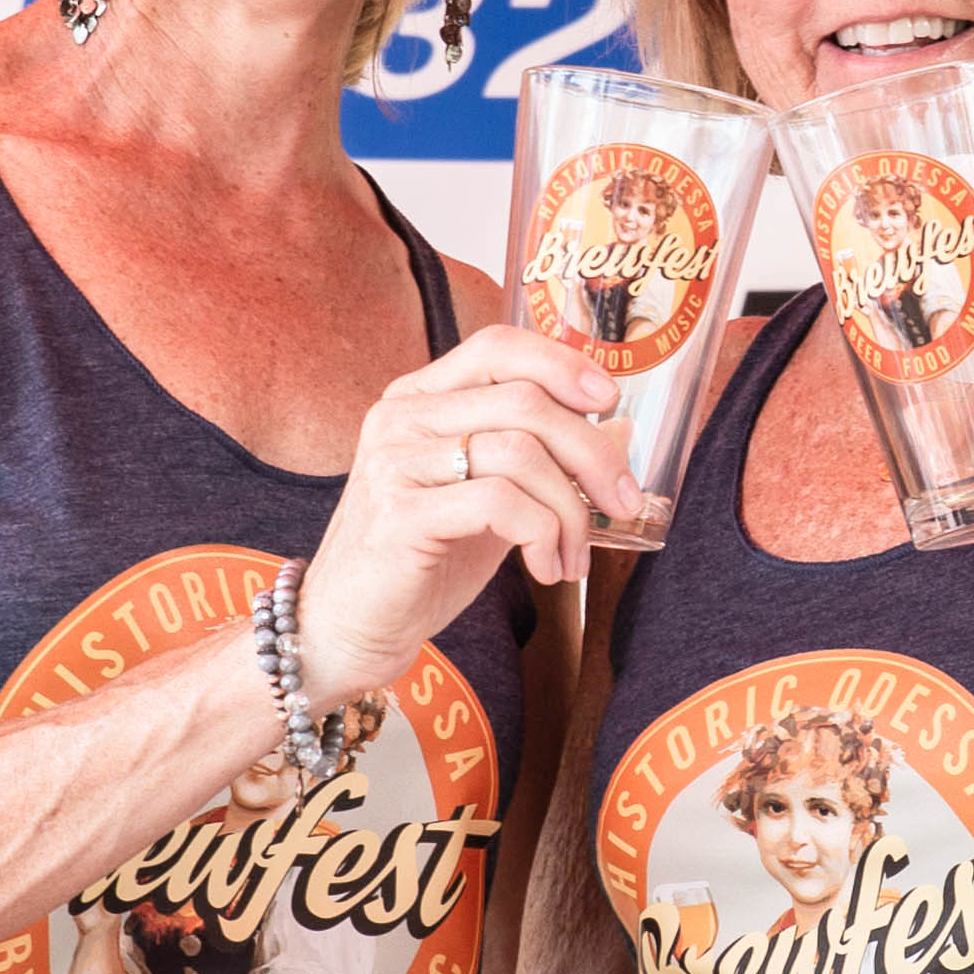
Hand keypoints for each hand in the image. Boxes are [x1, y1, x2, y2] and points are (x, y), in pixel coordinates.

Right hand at [286, 325, 638, 699]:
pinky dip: (543, 536)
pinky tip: (546, 570)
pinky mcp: (399, 515)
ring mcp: (394, 462)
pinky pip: (500, 503)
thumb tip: (620, 427)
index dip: (562, 363)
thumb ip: (539, 459)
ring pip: (520, 453)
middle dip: (592, 454)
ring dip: (571, 509)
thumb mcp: (488, 498)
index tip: (610, 399)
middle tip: (623, 503)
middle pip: (525, 401)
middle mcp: (400, 417)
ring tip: (574, 555)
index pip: (498, 346)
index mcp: (419, 399)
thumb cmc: (422, 562)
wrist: (349, 628)